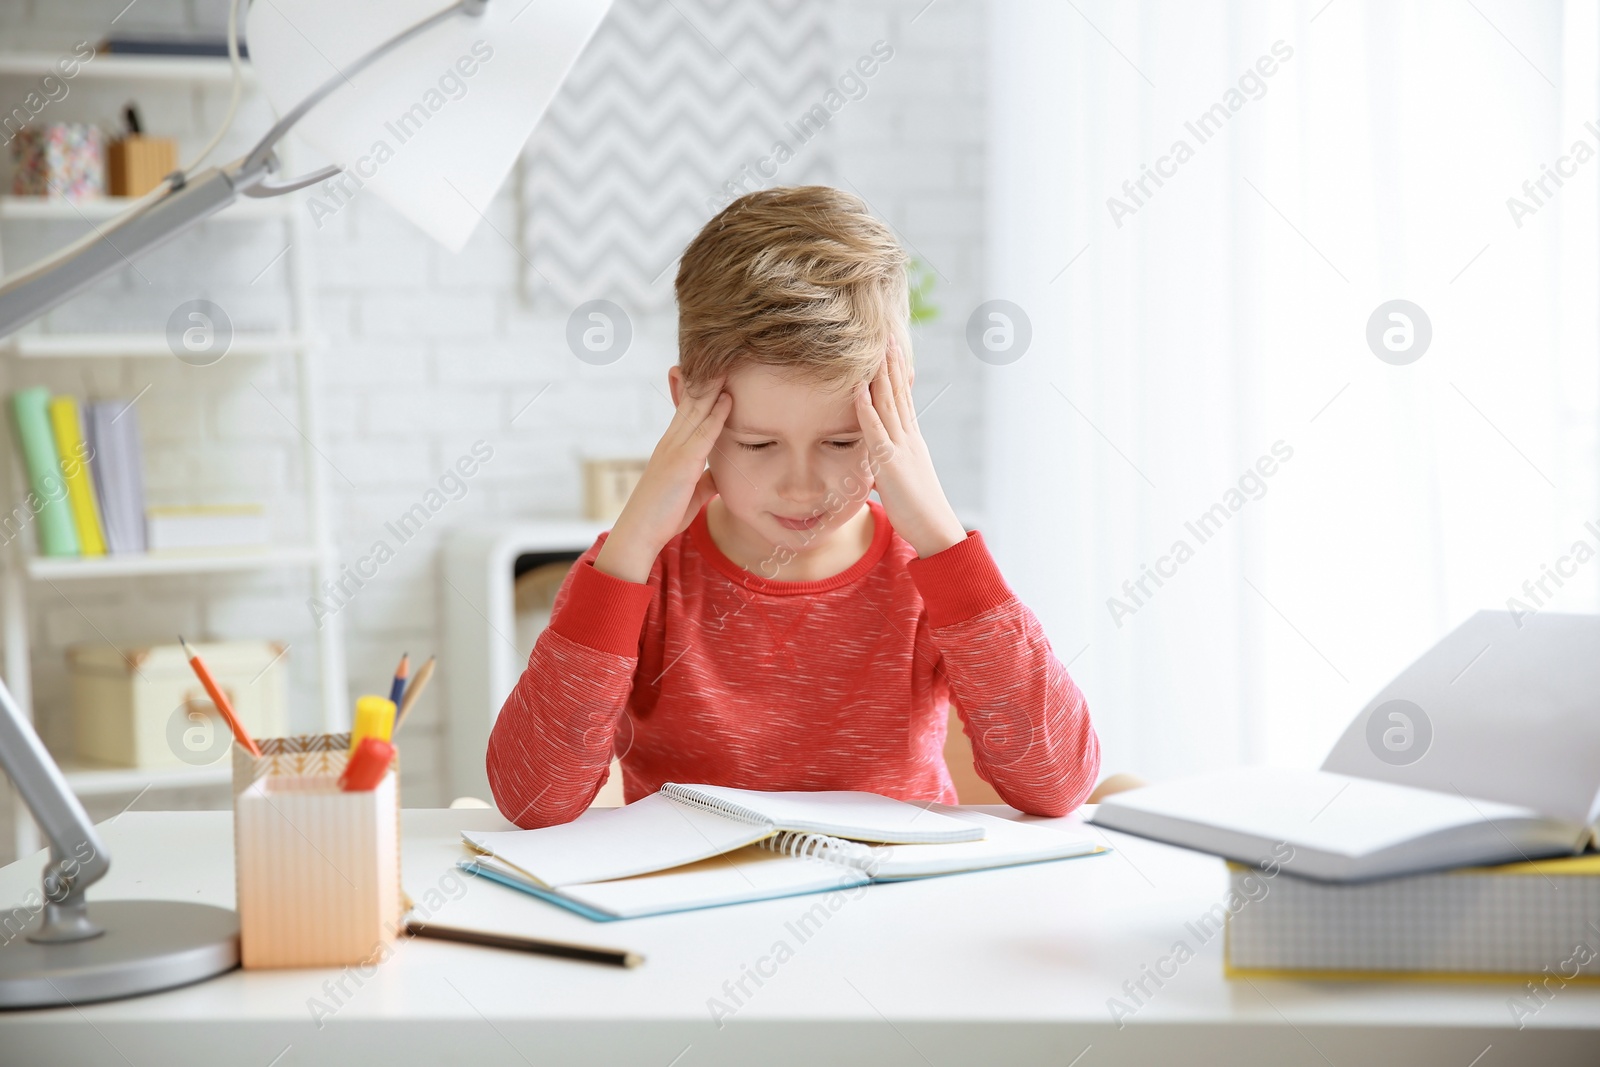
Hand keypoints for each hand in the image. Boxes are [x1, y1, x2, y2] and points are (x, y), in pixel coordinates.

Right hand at [596, 377, 730, 582]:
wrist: (640, 533)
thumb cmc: (664, 515)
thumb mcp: (690, 493)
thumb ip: (705, 479)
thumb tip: (720, 473)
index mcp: (672, 446)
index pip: (687, 408)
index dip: (701, 386)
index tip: (714, 365)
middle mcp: (671, 441)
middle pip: (691, 401)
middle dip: (707, 376)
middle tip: (722, 351)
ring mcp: (674, 450)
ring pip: (696, 410)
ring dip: (714, 386)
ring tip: (729, 363)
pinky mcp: (681, 464)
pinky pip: (702, 434)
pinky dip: (716, 415)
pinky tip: (728, 399)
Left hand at [853, 337, 966, 557]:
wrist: (935, 530)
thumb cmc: (917, 512)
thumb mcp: (897, 483)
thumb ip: (885, 471)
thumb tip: (873, 471)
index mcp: (911, 441)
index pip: (903, 400)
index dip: (897, 374)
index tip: (893, 351)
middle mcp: (908, 438)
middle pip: (898, 393)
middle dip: (892, 363)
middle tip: (888, 334)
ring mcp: (901, 448)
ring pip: (889, 404)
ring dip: (881, 374)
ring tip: (878, 347)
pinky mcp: (890, 463)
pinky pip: (876, 430)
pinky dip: (866, 408)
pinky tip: (860, 388)